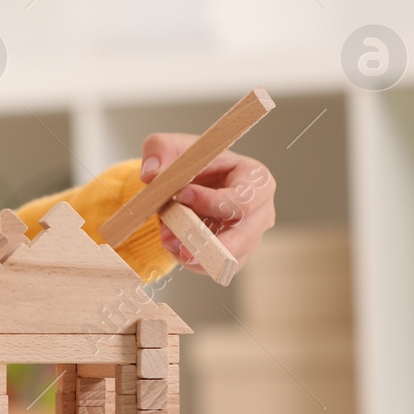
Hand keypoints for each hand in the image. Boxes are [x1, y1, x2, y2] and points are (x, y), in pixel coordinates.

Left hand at [140, 133, 275, 270]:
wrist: (185, 184)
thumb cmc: (190, 162)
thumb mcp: (170, 146)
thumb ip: (159, 151)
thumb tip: (152, 174)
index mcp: (256, 179)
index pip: (243, 199)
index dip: (211, 202)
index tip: (180, 194)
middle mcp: (260, 211)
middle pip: (243, 237)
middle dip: (203, 240)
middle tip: (170, 238)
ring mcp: (250, 236)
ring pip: (228, 257)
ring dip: (194, 253)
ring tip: (167, 240)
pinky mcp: (234, 255)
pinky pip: (216, 268)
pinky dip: (192, 262)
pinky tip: (174, 247)